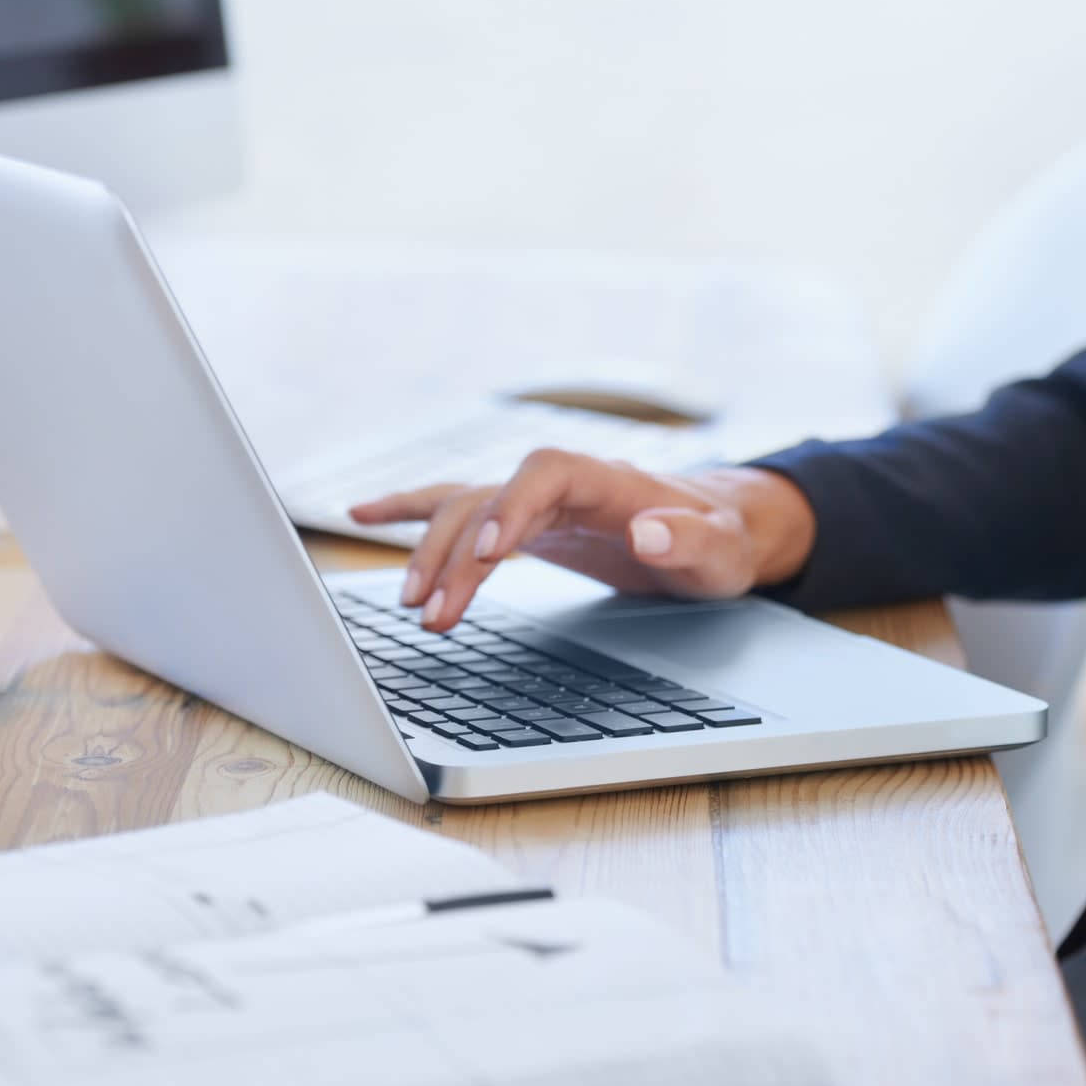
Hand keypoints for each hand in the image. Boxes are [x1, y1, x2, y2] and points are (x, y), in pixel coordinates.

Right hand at [349, 451, 816, 630]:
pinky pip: (459, 507)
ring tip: (414, 608)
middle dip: (458, 554)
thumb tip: (650, 530)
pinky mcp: (524, 521)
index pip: (547, 472)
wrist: (718, 527)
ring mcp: (539, 500)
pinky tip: (362, 514)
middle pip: (492, 499)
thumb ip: (690, 540)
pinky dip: (411, 510)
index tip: (487, 551)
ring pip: (466, 510)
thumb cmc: (721, 540)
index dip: (512, 505)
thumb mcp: (722, 551)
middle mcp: (565, 482)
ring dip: (433, 554)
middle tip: (435, 614)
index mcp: (611, 480)